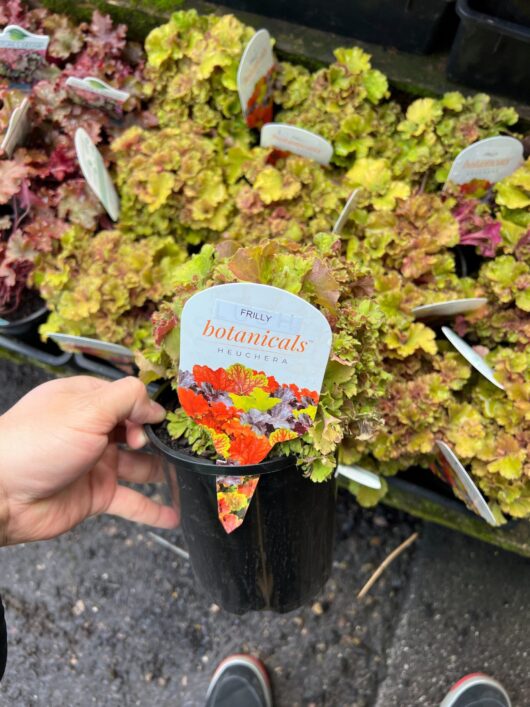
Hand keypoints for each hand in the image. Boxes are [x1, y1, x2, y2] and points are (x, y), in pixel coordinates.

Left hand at [0, 375, 177, 545]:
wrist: (1, 496)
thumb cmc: (36, 444)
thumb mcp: (86, 409)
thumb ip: (127, 399)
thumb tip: (156, 407)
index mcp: (86, 401)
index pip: (128, 398)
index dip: (147, 408)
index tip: (162, 421)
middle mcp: (93, 430)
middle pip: (137, 431)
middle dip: (159, 437)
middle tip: (176, 447)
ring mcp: (96, 464)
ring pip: (140, 466)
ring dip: (163, 471)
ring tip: (188, 474)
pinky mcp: (96, 495)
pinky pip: (131, 502)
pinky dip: (153, 509)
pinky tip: (175, 515)